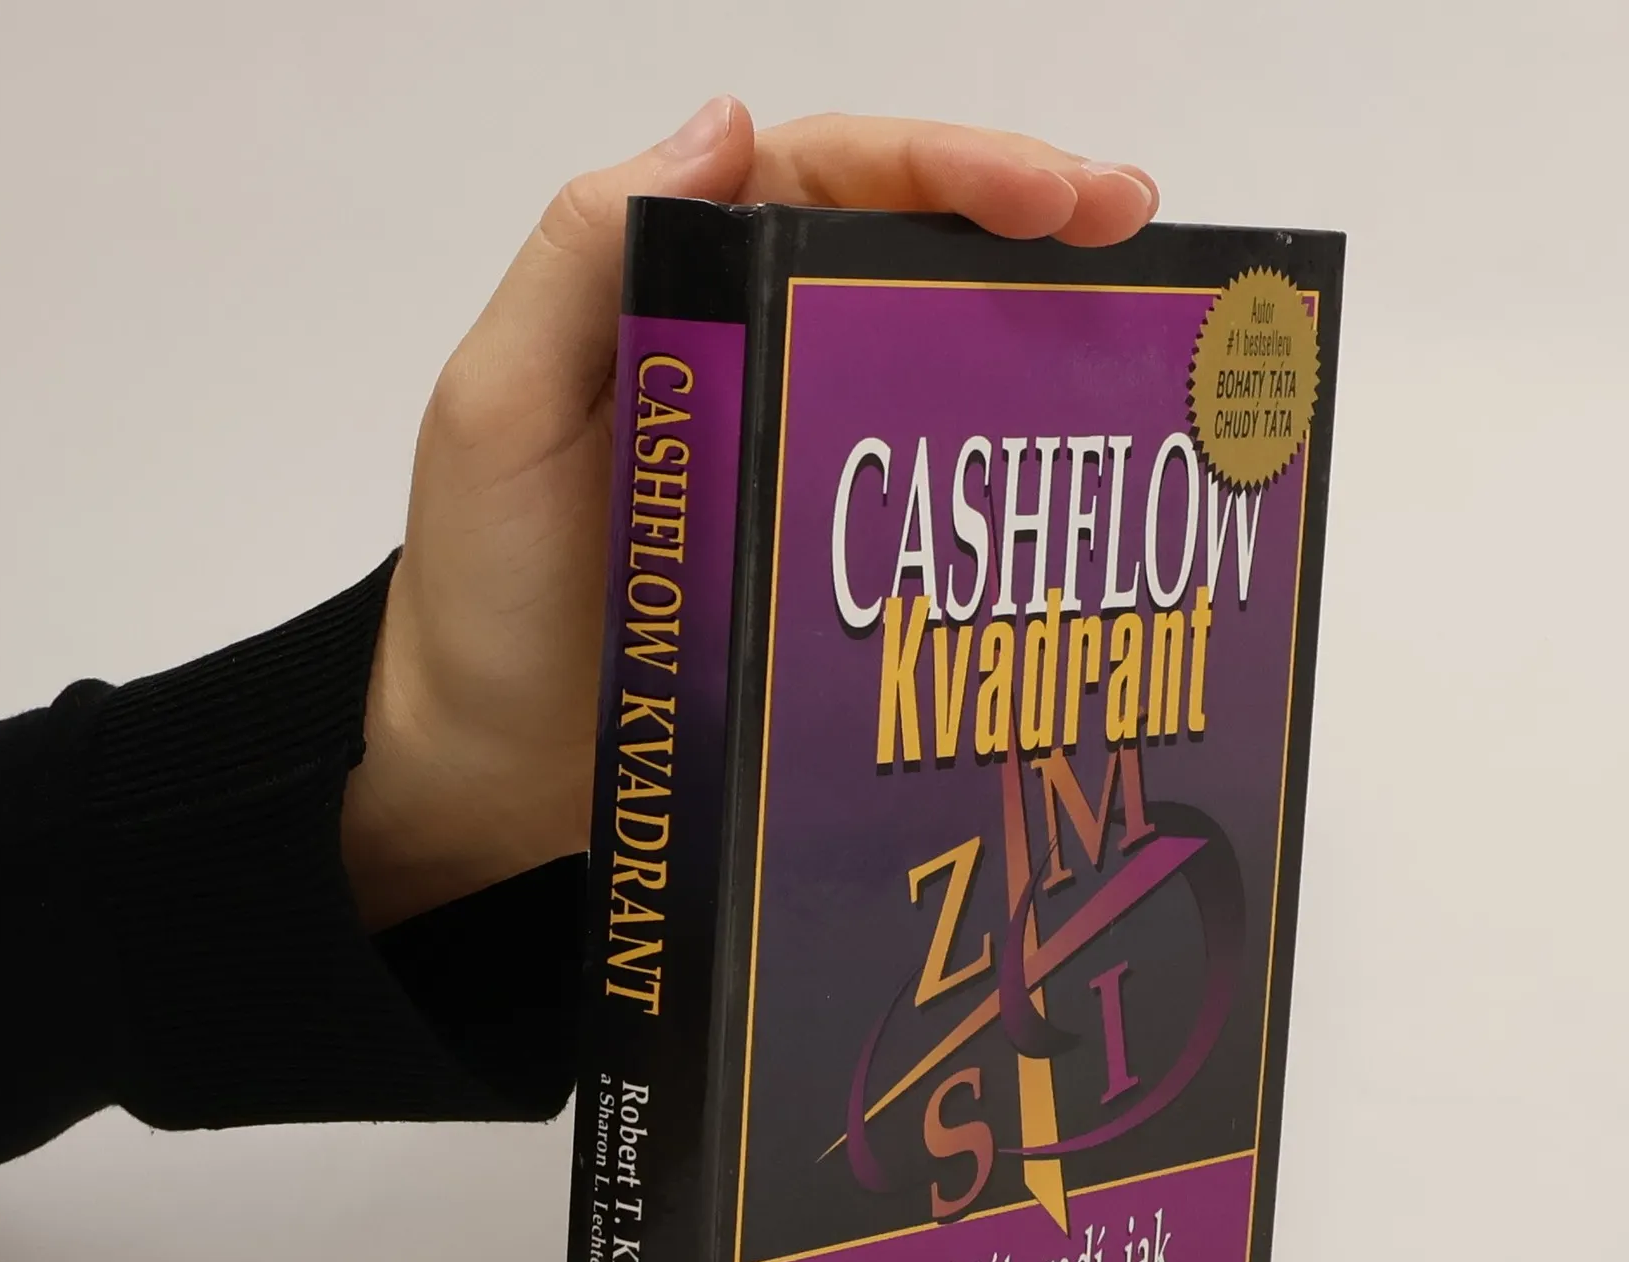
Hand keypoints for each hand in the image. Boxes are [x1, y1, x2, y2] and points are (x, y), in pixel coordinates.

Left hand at [340, 98, 1159, 928]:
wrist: (493, 773)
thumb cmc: (484, 595)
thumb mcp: (501, 406)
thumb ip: (585, 255)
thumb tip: (725, 121)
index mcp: (680, 288)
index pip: (830, 181)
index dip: (951, 168)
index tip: (1056, 193)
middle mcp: (755, 356)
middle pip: (906, 256)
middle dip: (1030, 224)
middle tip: (1138, 228)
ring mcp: (804, 459)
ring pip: (934, 363)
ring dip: (1039, 334)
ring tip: (1144, 326)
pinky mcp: (835, 560)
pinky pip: (932, 496)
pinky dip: (1006, 476)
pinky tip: (1075, 478)